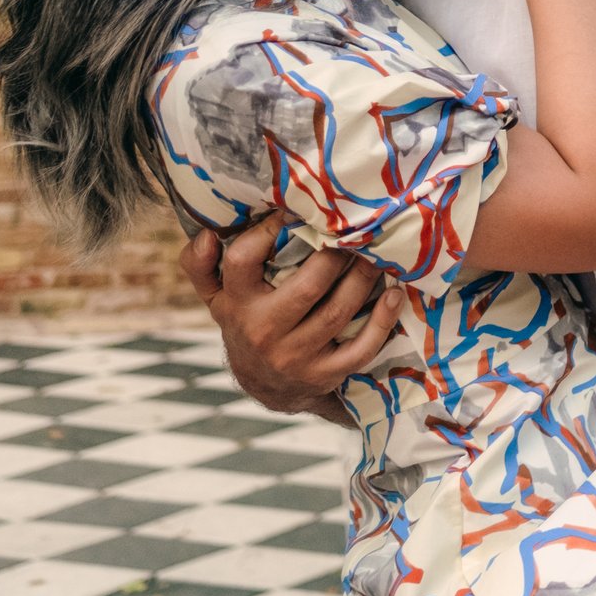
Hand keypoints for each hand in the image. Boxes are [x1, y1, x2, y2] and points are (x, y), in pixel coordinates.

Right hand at [179, 217, 402, 416]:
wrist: (265, 385)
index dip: (267, 231)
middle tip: (355, 231)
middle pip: (307, 286)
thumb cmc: (245, 322)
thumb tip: (206, 234)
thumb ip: (201, 265)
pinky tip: (395, 295)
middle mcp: (264, 331)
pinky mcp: (324, 374)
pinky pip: (360, 348)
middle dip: (336, 255)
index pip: (243, 260)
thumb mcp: (217, 297)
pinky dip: (382, 320)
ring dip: (364, 279)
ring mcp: (296, 356)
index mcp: (237, 304)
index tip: (293, 210)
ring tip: (377, 254)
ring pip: (338, 312)